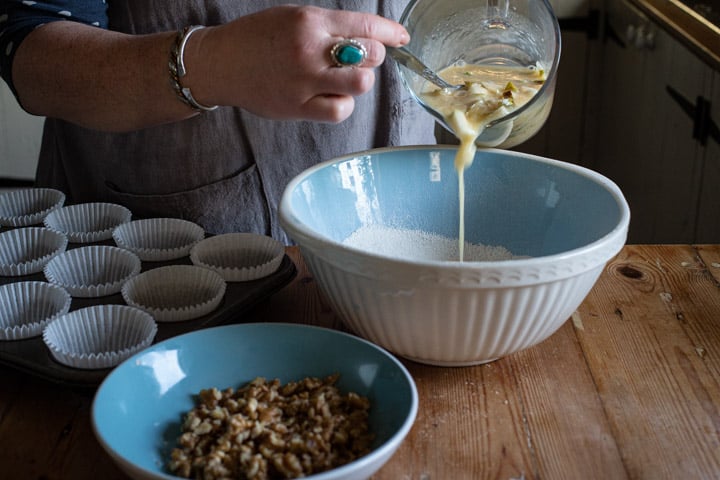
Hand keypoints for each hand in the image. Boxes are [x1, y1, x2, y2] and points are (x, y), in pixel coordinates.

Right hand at [188, 5, 409, 121]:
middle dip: (373, 56)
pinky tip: (331, 96)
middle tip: (358, 59)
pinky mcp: (298, 108)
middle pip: (370, 55)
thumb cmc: (257, 38)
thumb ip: (330, 28)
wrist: (221, 64)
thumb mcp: (293, 18)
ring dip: (359, 81)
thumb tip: (369, 39)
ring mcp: (304, 82)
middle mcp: (309, 50)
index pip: (366, 25)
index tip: (401, 37)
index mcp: (310, 22)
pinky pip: (340, 110)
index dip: (391, 32)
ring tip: (342, 79)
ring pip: (360, 84)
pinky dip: (343, 103)